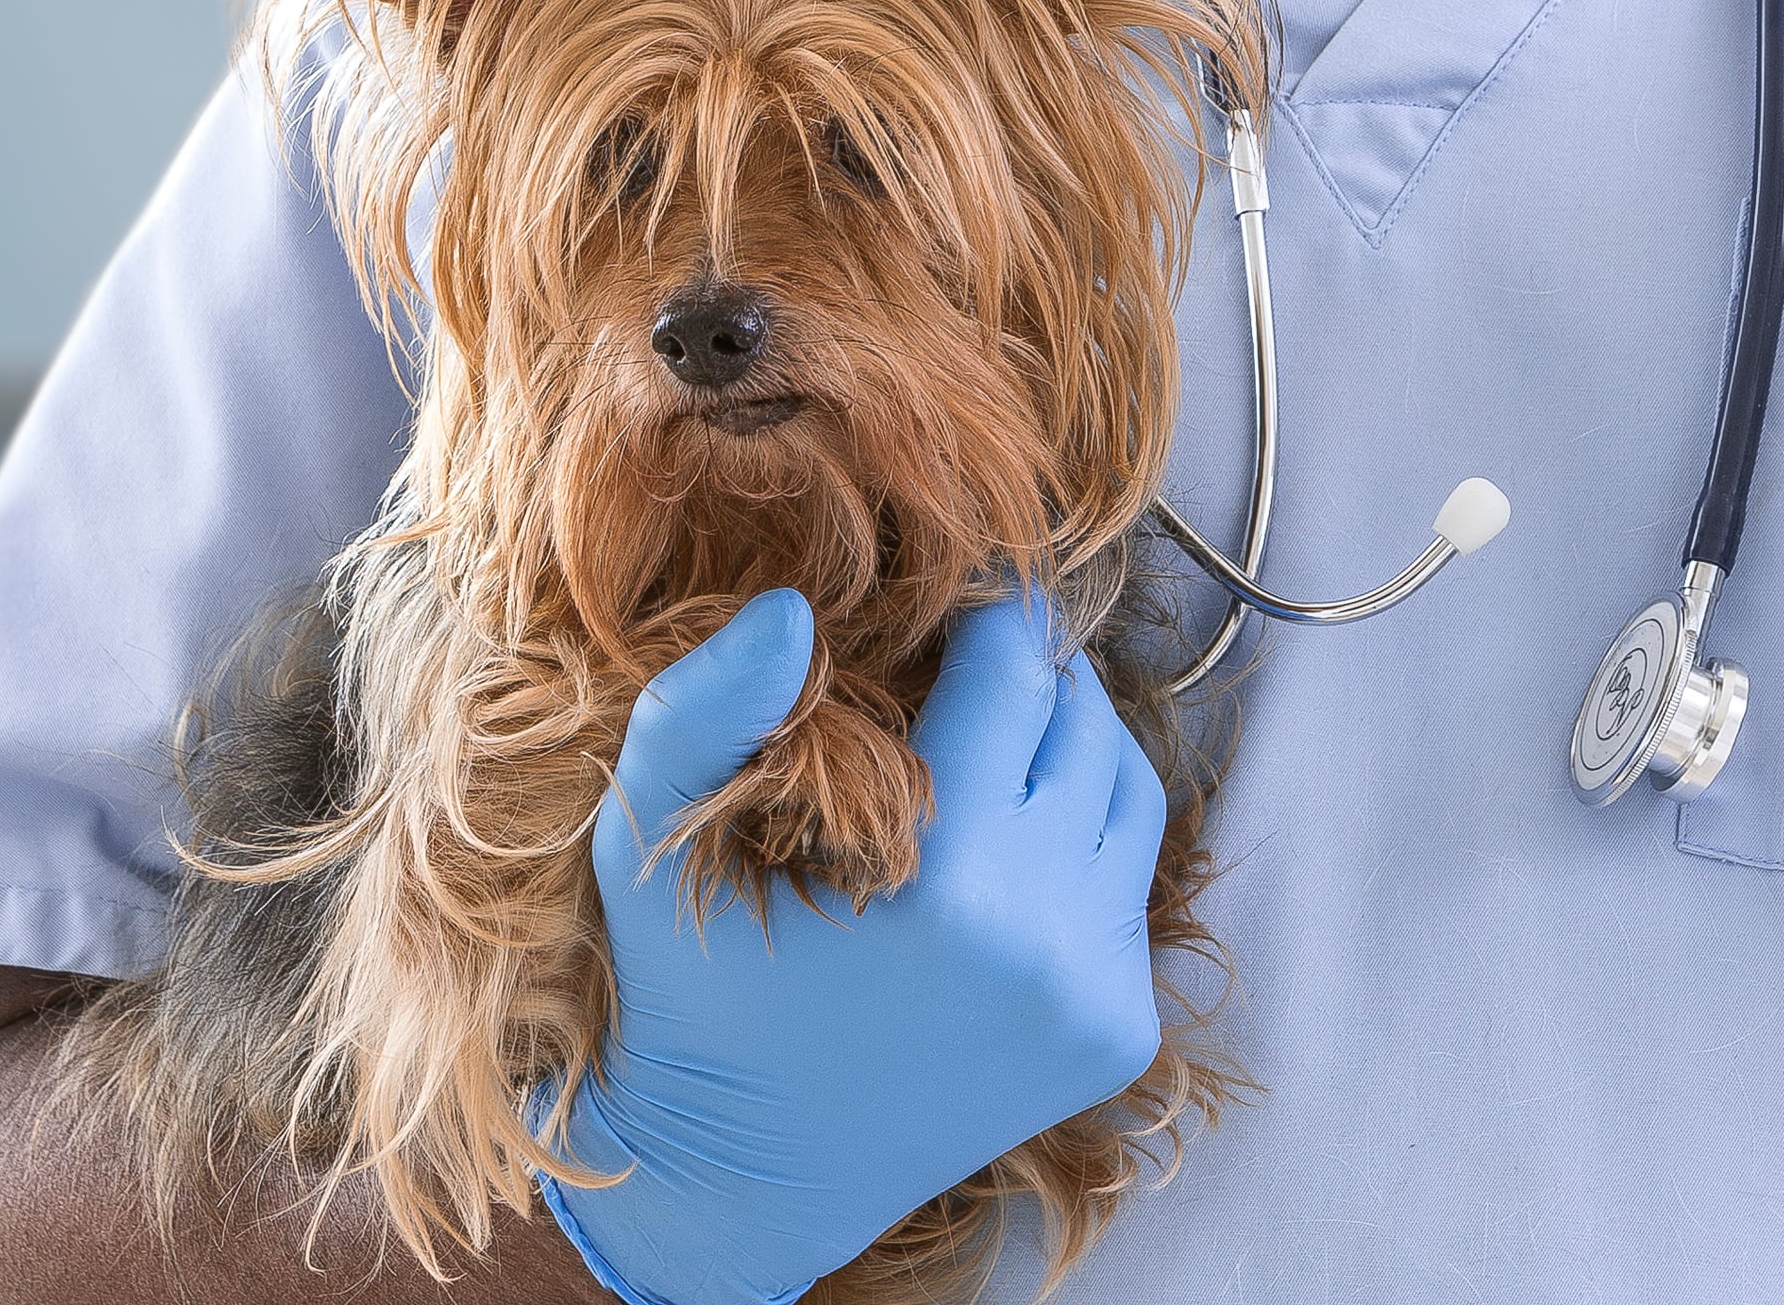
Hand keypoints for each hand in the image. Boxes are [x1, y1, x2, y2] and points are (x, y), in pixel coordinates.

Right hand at [542, 585, 1169, 1304]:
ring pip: (1130, 794)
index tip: (952, 616)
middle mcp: (1047, 939)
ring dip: (1072, 756)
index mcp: (950, 882)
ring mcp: (1096, 991)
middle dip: (1030, 687)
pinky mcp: (1118, 1034)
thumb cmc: (692, 993)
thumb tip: (789, 607)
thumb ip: (700, 717)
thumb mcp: (652, 848)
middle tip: (966, 683)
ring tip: (995, 754)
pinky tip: (1006, 857)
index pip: (1018, 676)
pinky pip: (1131, 888)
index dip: (985, 626)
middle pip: (1086, 725)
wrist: (744, 1177)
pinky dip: (1083, 851)